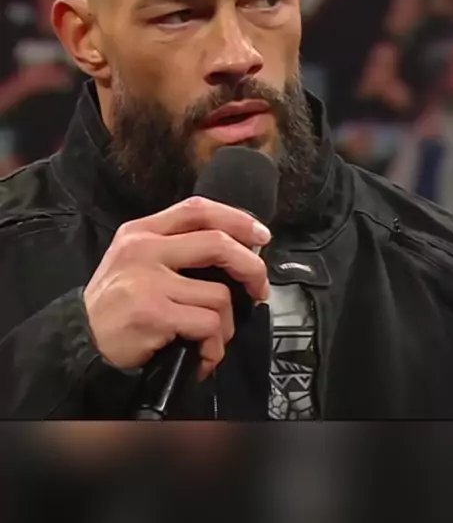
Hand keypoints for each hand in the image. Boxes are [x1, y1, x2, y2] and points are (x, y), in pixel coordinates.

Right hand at [83, 197, 270, 378]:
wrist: (79, 339)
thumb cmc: (114, 302)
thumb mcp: (133, 258)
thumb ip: (172, 246)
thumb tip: (232, 249)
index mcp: (142, 231)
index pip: (197, 210)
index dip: (237, 218)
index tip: (261, 234)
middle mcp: (144, 250)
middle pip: (218, 243)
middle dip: (251, 267)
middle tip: (259, 287)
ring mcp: (149, 281)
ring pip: (219, 294)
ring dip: (227, 323)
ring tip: (213, 337)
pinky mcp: (154, 314)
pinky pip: (207, 325)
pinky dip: (214, 346)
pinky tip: (202, 355)